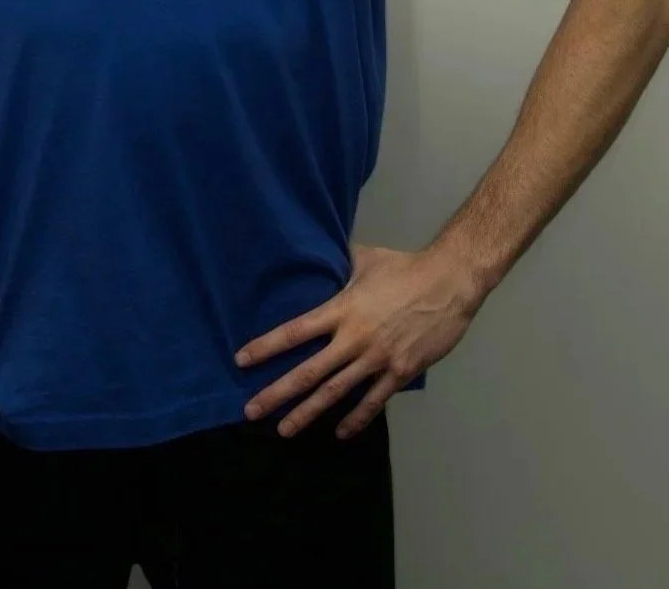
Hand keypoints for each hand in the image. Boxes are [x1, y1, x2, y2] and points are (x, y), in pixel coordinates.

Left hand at [234, 243, 482, 439]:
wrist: (448, 283)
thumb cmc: (404, 267)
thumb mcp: (365, 258)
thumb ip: (339, 264)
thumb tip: (322, 258)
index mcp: (341, 309)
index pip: (295, 331)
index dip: (267, 347)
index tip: (242, 361)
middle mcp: (354, 339)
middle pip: (309, 372)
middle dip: (277, 393)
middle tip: (250, 411)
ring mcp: (377, 359)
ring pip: (336, 393)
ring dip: (308, 413)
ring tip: (284, 430)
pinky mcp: (400, 372)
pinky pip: (373, 401)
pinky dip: (356, 418)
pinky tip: (340, 432)